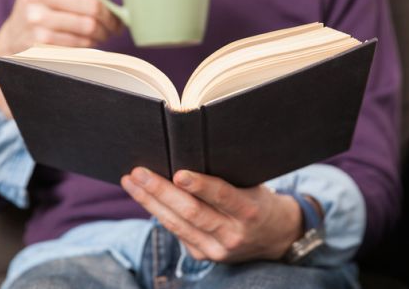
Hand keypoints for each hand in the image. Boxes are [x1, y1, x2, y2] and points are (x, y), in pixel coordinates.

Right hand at [0, 0, 122, 115]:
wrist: (16, 31)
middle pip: (94, 5)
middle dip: (111, 16)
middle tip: (115, 20)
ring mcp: (38, 18)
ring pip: (90, 26)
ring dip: (104, 31)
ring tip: (105, 30)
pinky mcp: (41, 41)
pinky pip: (81, 43)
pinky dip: (91, 43)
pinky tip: (90, 39)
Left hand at [121, 167, 303, 262]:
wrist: (276, 237)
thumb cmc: (259, 199)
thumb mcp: (253, 185)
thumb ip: (226, 176)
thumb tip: (188, 152)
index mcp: (249, 211)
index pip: (222, 196)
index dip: (200, 185)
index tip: (178, 173)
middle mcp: (233, 234)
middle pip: (191, 213)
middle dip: (160, 191)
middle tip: (139, 172)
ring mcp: (217, 250)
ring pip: (177, 225)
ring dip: (150, 202)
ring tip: (131, 183)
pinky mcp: (204, 256)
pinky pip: (177, 233)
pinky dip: (159, 213)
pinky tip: (144, 198)